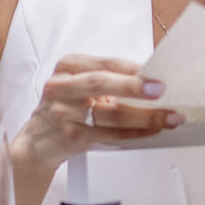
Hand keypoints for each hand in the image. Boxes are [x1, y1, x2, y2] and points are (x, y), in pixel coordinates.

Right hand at [7, 55, 185, 202]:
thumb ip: (110, 79)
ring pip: (109, 114)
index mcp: (69, 66)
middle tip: (161, 91)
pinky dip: (133, 133)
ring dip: (144, 116)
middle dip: (135, 87)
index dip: (133, 68)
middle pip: (101, 83)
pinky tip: (150, 132)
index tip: (158, 72)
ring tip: (167, 117)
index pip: (106, 63)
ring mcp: (64, 112)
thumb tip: (153, 81)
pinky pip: (109, 135)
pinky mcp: (70, 136)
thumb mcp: (80, 85)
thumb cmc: (67, 108)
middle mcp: (62, 86)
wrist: (37, 141)